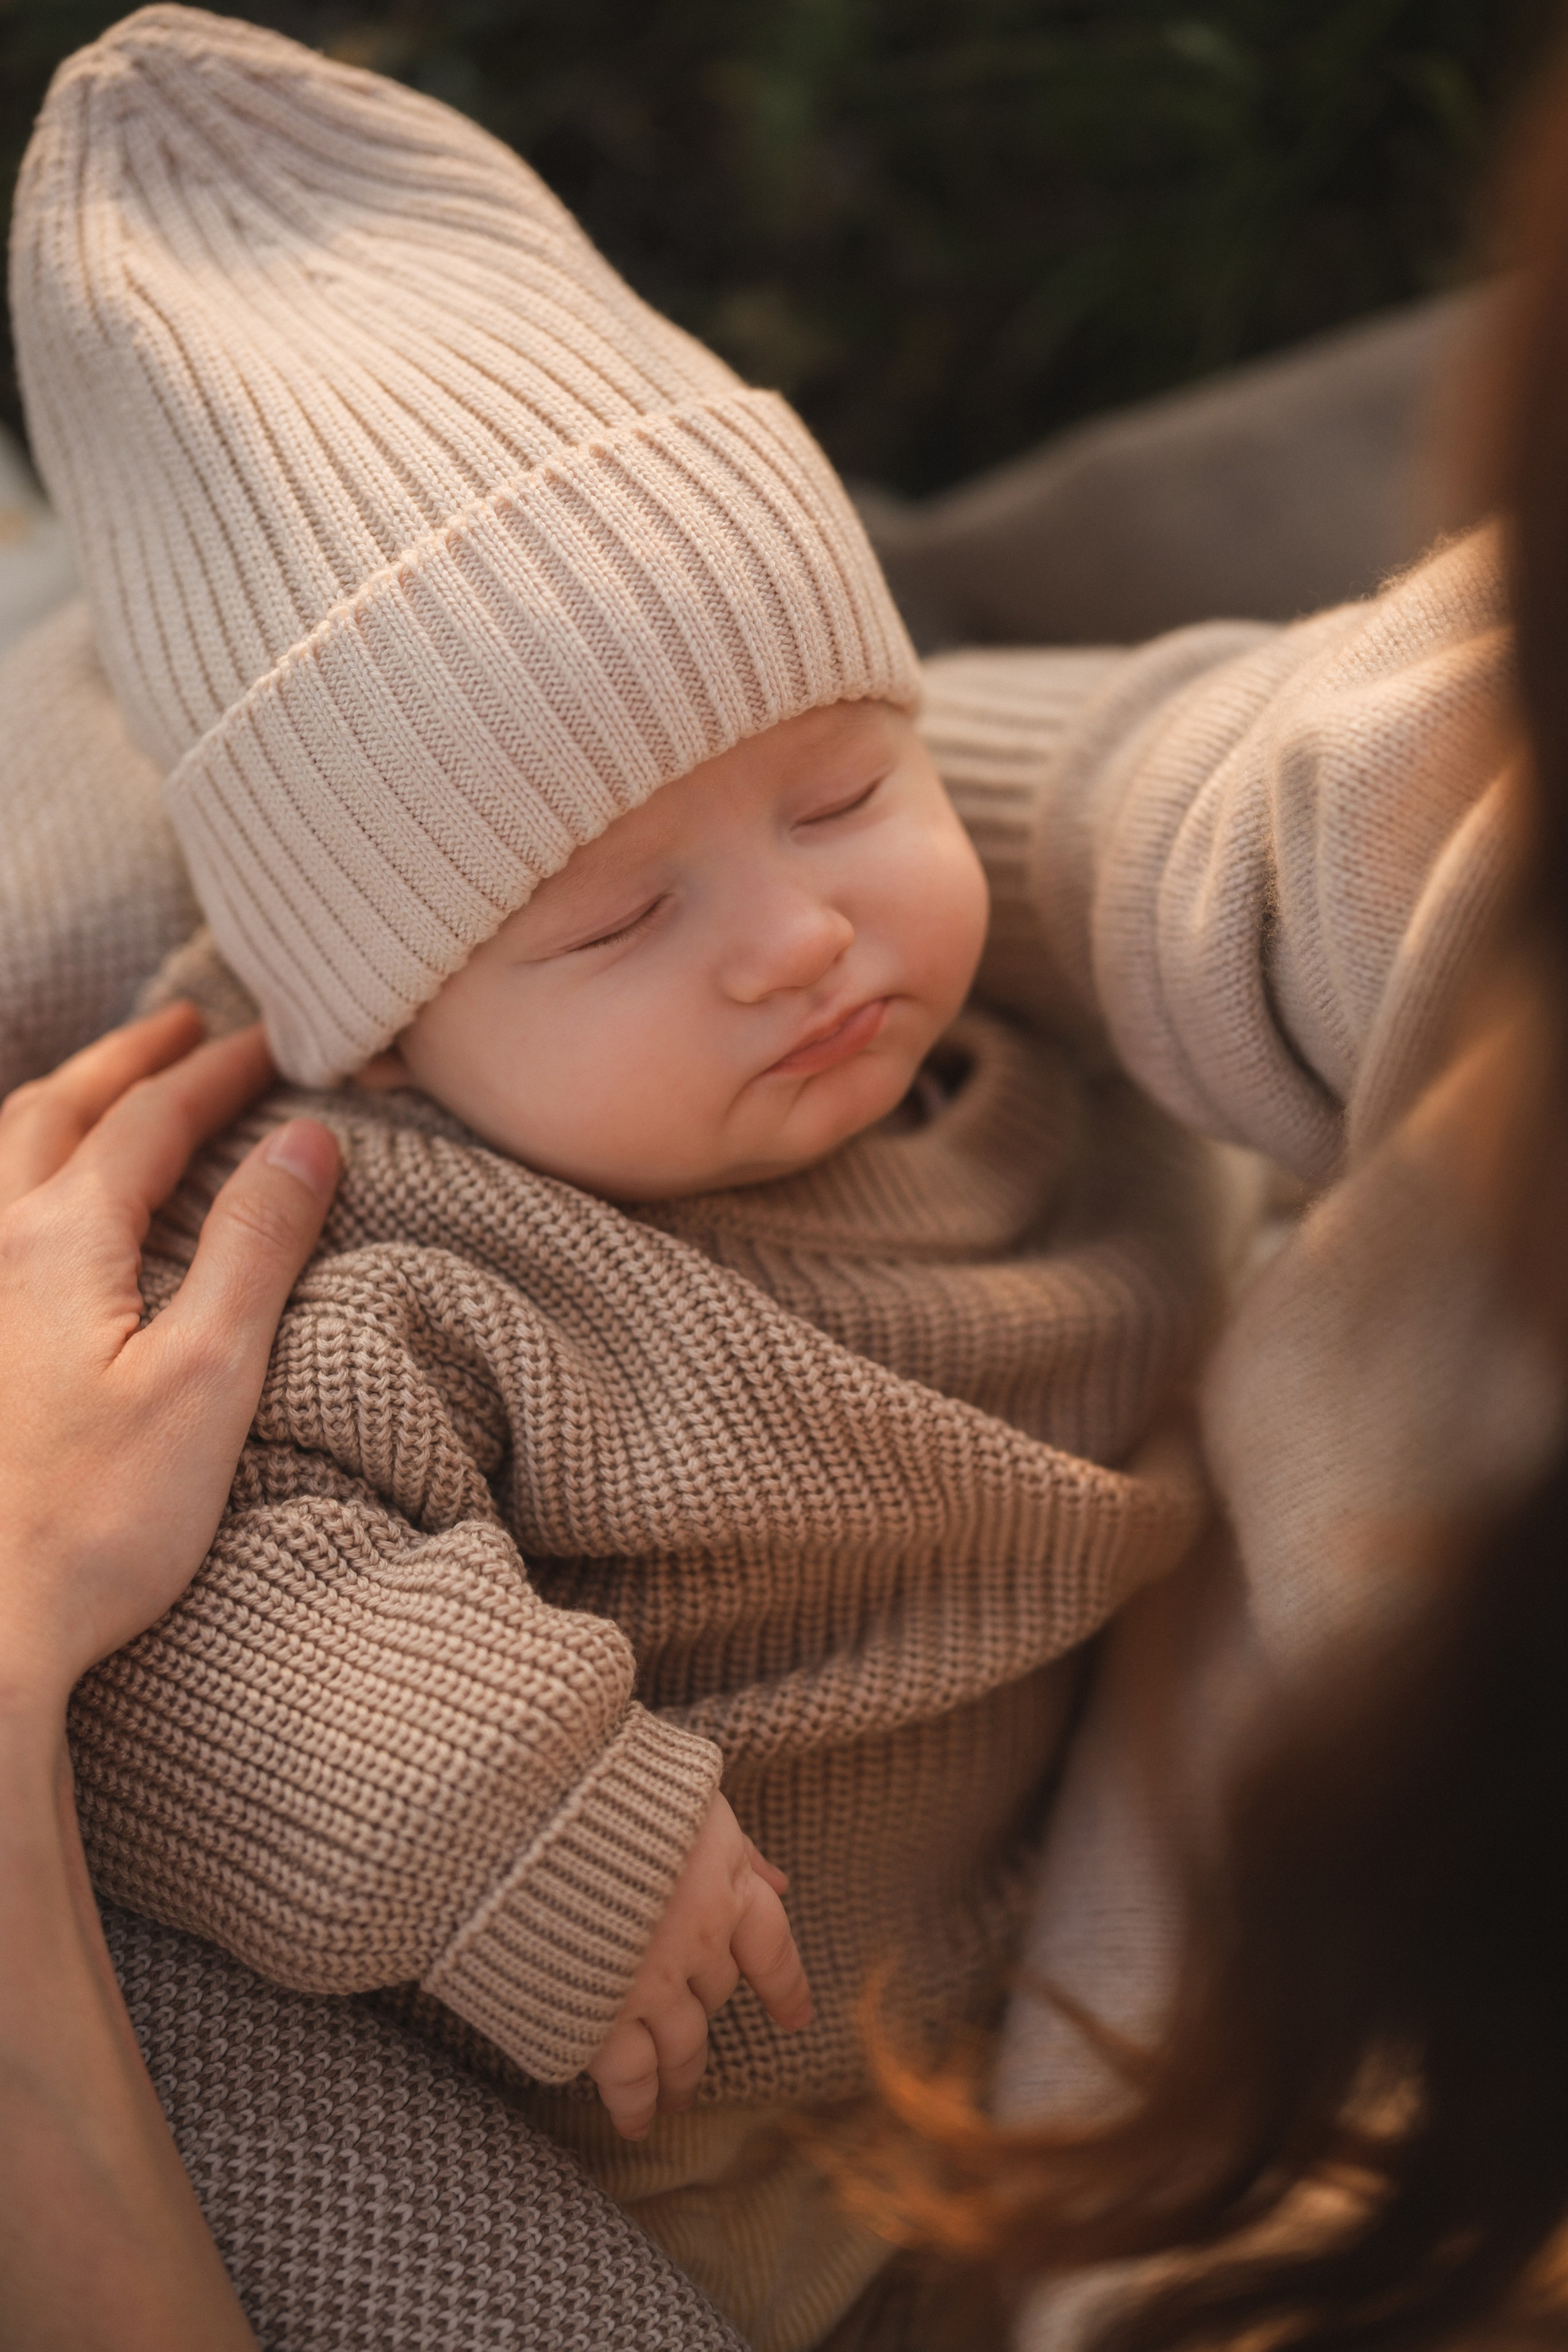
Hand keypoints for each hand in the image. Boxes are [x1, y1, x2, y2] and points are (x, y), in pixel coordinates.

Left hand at [0, 1003, 338, 1713]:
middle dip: (125, 1061)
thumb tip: (304, 1140)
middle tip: (180, 1026)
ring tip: (101, 1089)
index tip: (275, 1044)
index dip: (217, 1073)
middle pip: (54, 1113)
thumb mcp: (209, 1378)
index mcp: (57, 1242)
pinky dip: (8, 1173)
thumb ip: (254, 1248)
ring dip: (57, 1103)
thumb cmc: (97, 1522)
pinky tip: (26, 1208)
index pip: (150, 1122)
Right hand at [587, 1791, 811, 2138]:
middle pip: (716, 1995)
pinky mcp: (596, 2017)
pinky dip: (632, 2103)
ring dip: (680, 2075)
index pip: (770, 1946)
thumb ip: (733, 1844)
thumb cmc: (599, 1783)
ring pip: (681, 2046)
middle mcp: (697, 1939)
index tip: (795, 2016)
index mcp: (722, 1879)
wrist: (524, 1811)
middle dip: (706, 2020)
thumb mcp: (683, 1797)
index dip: (784, 1984)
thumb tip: (781, 1880)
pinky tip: (633, 2119)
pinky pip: (627, 2076)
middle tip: (696, 2054)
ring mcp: (648, 1983)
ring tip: (674, 2099)